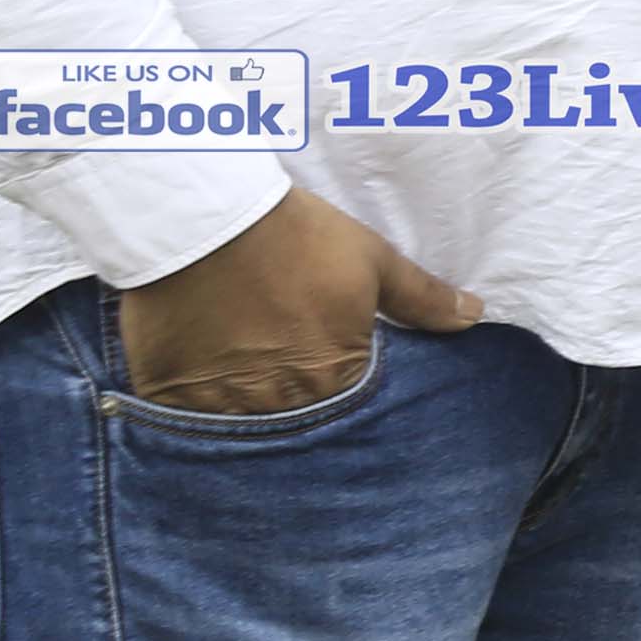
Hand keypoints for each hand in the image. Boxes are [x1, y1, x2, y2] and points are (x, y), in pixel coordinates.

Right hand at [117, 184, 478, 416]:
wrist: (205, 219)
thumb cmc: (296, 237)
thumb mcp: (371, 261)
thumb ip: (422, 299)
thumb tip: (473, 317)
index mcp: (332, 377)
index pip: (345, 403)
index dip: (335, 379)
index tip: (320, 354)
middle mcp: (278, 402)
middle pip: (291, 416)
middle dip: (290, 395)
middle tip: (275, 356)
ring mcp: (219, 403)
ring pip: (239, 421)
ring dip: (244, 400)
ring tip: (238, 362)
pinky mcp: (167, 393)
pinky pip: (183, 416)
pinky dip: (193, 400)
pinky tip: (199, 368)